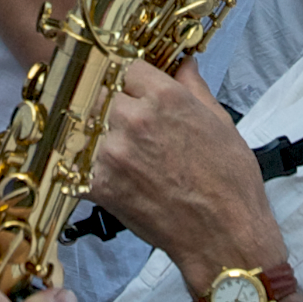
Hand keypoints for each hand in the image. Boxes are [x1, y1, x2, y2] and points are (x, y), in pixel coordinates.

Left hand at [90, 60, 285, 284]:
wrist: (223, 236)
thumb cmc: (229, 184)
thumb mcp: (220, 123)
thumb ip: (194, 88)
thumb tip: (184, 65)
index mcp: (165, 97)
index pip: (124, 65)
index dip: (125, 76)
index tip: (126, 85)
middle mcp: (135, 119)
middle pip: (96, 90)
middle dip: (103, 99)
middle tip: (113, 114)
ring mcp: (113, 152)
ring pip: (81, 124)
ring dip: (90, 131)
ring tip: (104, 143)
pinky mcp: (100, 185)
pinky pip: (73, 163)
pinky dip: (80, 165)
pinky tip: (95, 169)